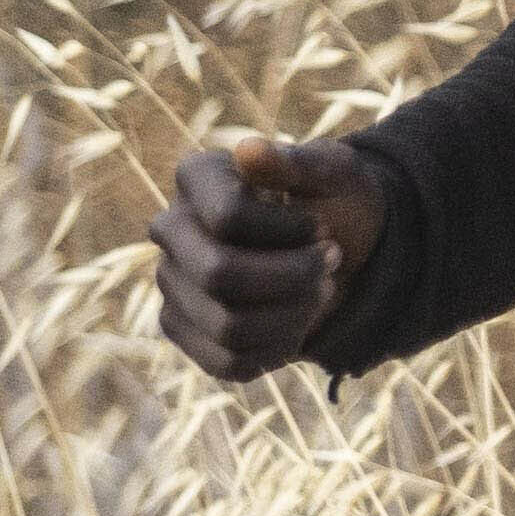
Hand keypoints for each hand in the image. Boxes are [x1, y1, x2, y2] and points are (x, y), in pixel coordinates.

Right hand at [155, 135, 388, 383]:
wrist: (343, 248)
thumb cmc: (336, 201)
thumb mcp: (337, 174)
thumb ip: (299, 162)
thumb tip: (249, 152)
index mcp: (197, 178)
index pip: (229, 217)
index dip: (289, 230)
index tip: (319, 226)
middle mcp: (170, 229)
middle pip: (220, 275)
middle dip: (294, 276)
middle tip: (330, 260)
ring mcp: (171, 283)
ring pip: (228, 326)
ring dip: (295, 313)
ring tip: (317, 290)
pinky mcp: (184, 329)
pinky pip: (228, 363)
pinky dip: (280, 348)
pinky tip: (297, 321)